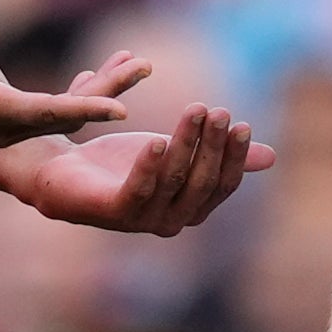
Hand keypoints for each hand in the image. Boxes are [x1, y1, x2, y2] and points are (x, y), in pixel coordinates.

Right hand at [0, 17, 126, 147]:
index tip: (122, 109)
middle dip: (107, 91)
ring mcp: (5, 127)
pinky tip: (90, 75)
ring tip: (133, 62)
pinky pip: (49, 111)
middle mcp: (5, 126)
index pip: (50, 112)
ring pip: (62, 112)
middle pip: (67, 113)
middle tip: (147, 66)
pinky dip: (75, 95)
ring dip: (96, 91)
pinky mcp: (2, 121)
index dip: (87, 109)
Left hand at [16, 55, 277, 234]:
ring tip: (194, 110)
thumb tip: (271, 156)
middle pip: (201, 182)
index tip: (241, 123)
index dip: (234, 157)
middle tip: (218, 111)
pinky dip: (148, 166)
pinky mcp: (111, 212)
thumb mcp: (175, 151)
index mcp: (189, 208)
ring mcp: (140, 220)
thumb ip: (215, 154)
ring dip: (186, 143)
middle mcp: (170, 221)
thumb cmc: (119, 163)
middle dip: (213, 146)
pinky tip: (156, 140)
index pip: (222, 185)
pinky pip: (136, 190)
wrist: (61, 172)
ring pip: (172, 181)